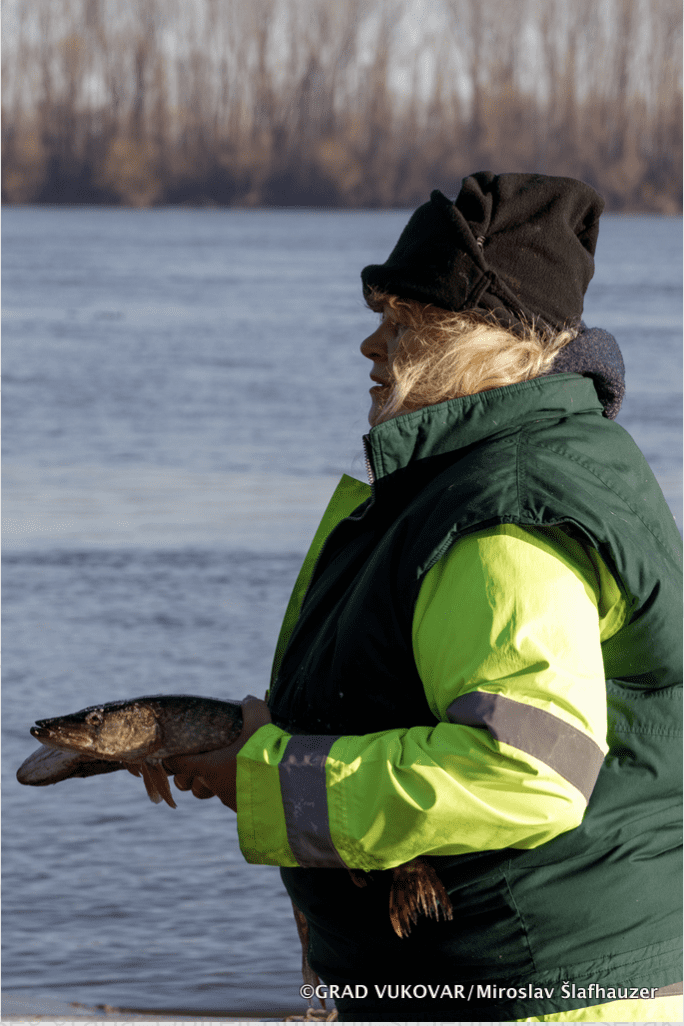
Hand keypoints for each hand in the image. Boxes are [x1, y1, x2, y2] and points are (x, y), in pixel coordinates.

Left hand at [162, 696, 270, 811]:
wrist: (287, 787)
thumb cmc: (264, 754)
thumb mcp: (258, 723)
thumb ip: (251, 708)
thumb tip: (247, 700)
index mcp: (208, 766)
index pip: (177, 765)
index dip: (172, 758)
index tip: (173, 752)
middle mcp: (214, 785)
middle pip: (190, 784)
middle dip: (192, 776)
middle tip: (205, 761)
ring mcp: (229, 799)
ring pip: (212, 792)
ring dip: (215, 784)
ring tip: (230, 769)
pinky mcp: (245, 808)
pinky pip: (234, 798)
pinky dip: (237, 790)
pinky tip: (250, 779)